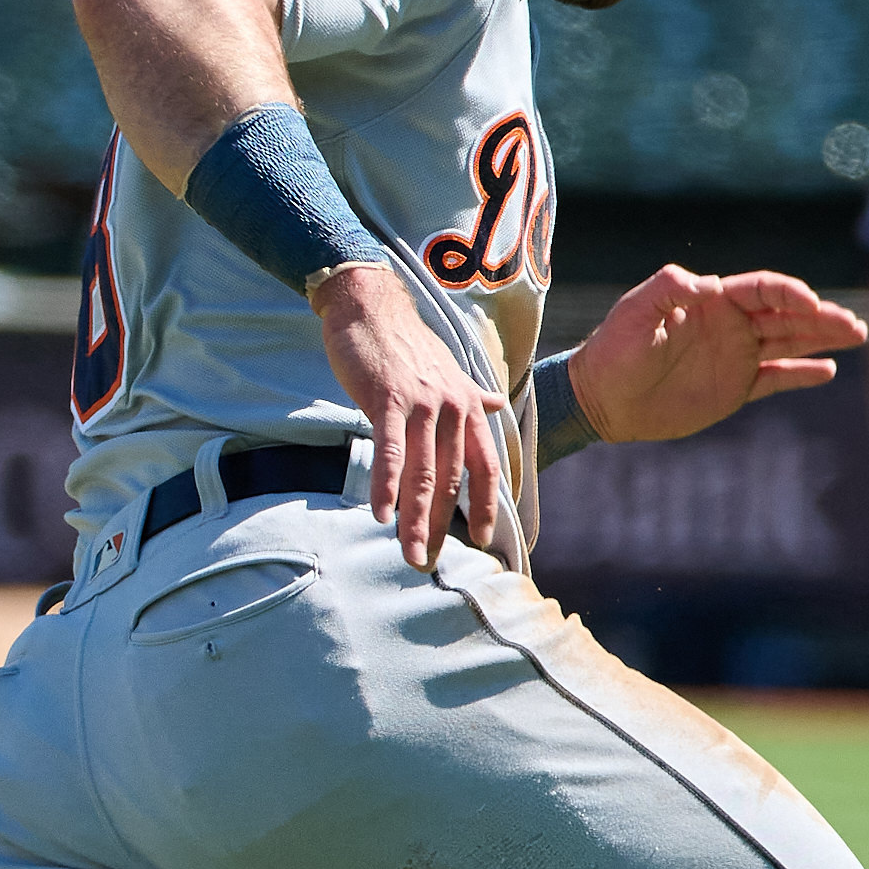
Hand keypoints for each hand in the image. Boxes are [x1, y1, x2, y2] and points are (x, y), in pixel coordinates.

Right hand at [314, 261, 511, 568]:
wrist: (371, 307)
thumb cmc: (407, 343)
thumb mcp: (450, 369)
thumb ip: (473, 394)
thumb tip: (496, 401)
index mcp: (469, 406)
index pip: (485, 467)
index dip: (486, 505)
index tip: (481, 541)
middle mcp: (452, 408)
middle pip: (451, 480)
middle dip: (442, 527)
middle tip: (428, 562)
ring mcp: (421, 404)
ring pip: (423, 473)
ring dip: (416, 520)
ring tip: (409, 554)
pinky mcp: (387, 399)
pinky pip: (390, 450)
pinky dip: (387, 485)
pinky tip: (381, 514)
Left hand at [572, 264, 868, 448]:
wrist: (603, 399)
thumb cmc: (615, 350)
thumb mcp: (635, 314)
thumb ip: (669, 289)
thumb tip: (707, 283)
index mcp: (713, 301)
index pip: (763, 289)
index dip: (790, 293)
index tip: (812, 303)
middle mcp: (731, 325)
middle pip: (787, 315)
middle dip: (823, 316)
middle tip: (857, 323)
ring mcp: (736, 356)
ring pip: (790, 343)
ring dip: (823, 339)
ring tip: (858, 334)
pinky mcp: (735, 389)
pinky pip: (777, 379)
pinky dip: (802, 375)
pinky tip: (829, 370)